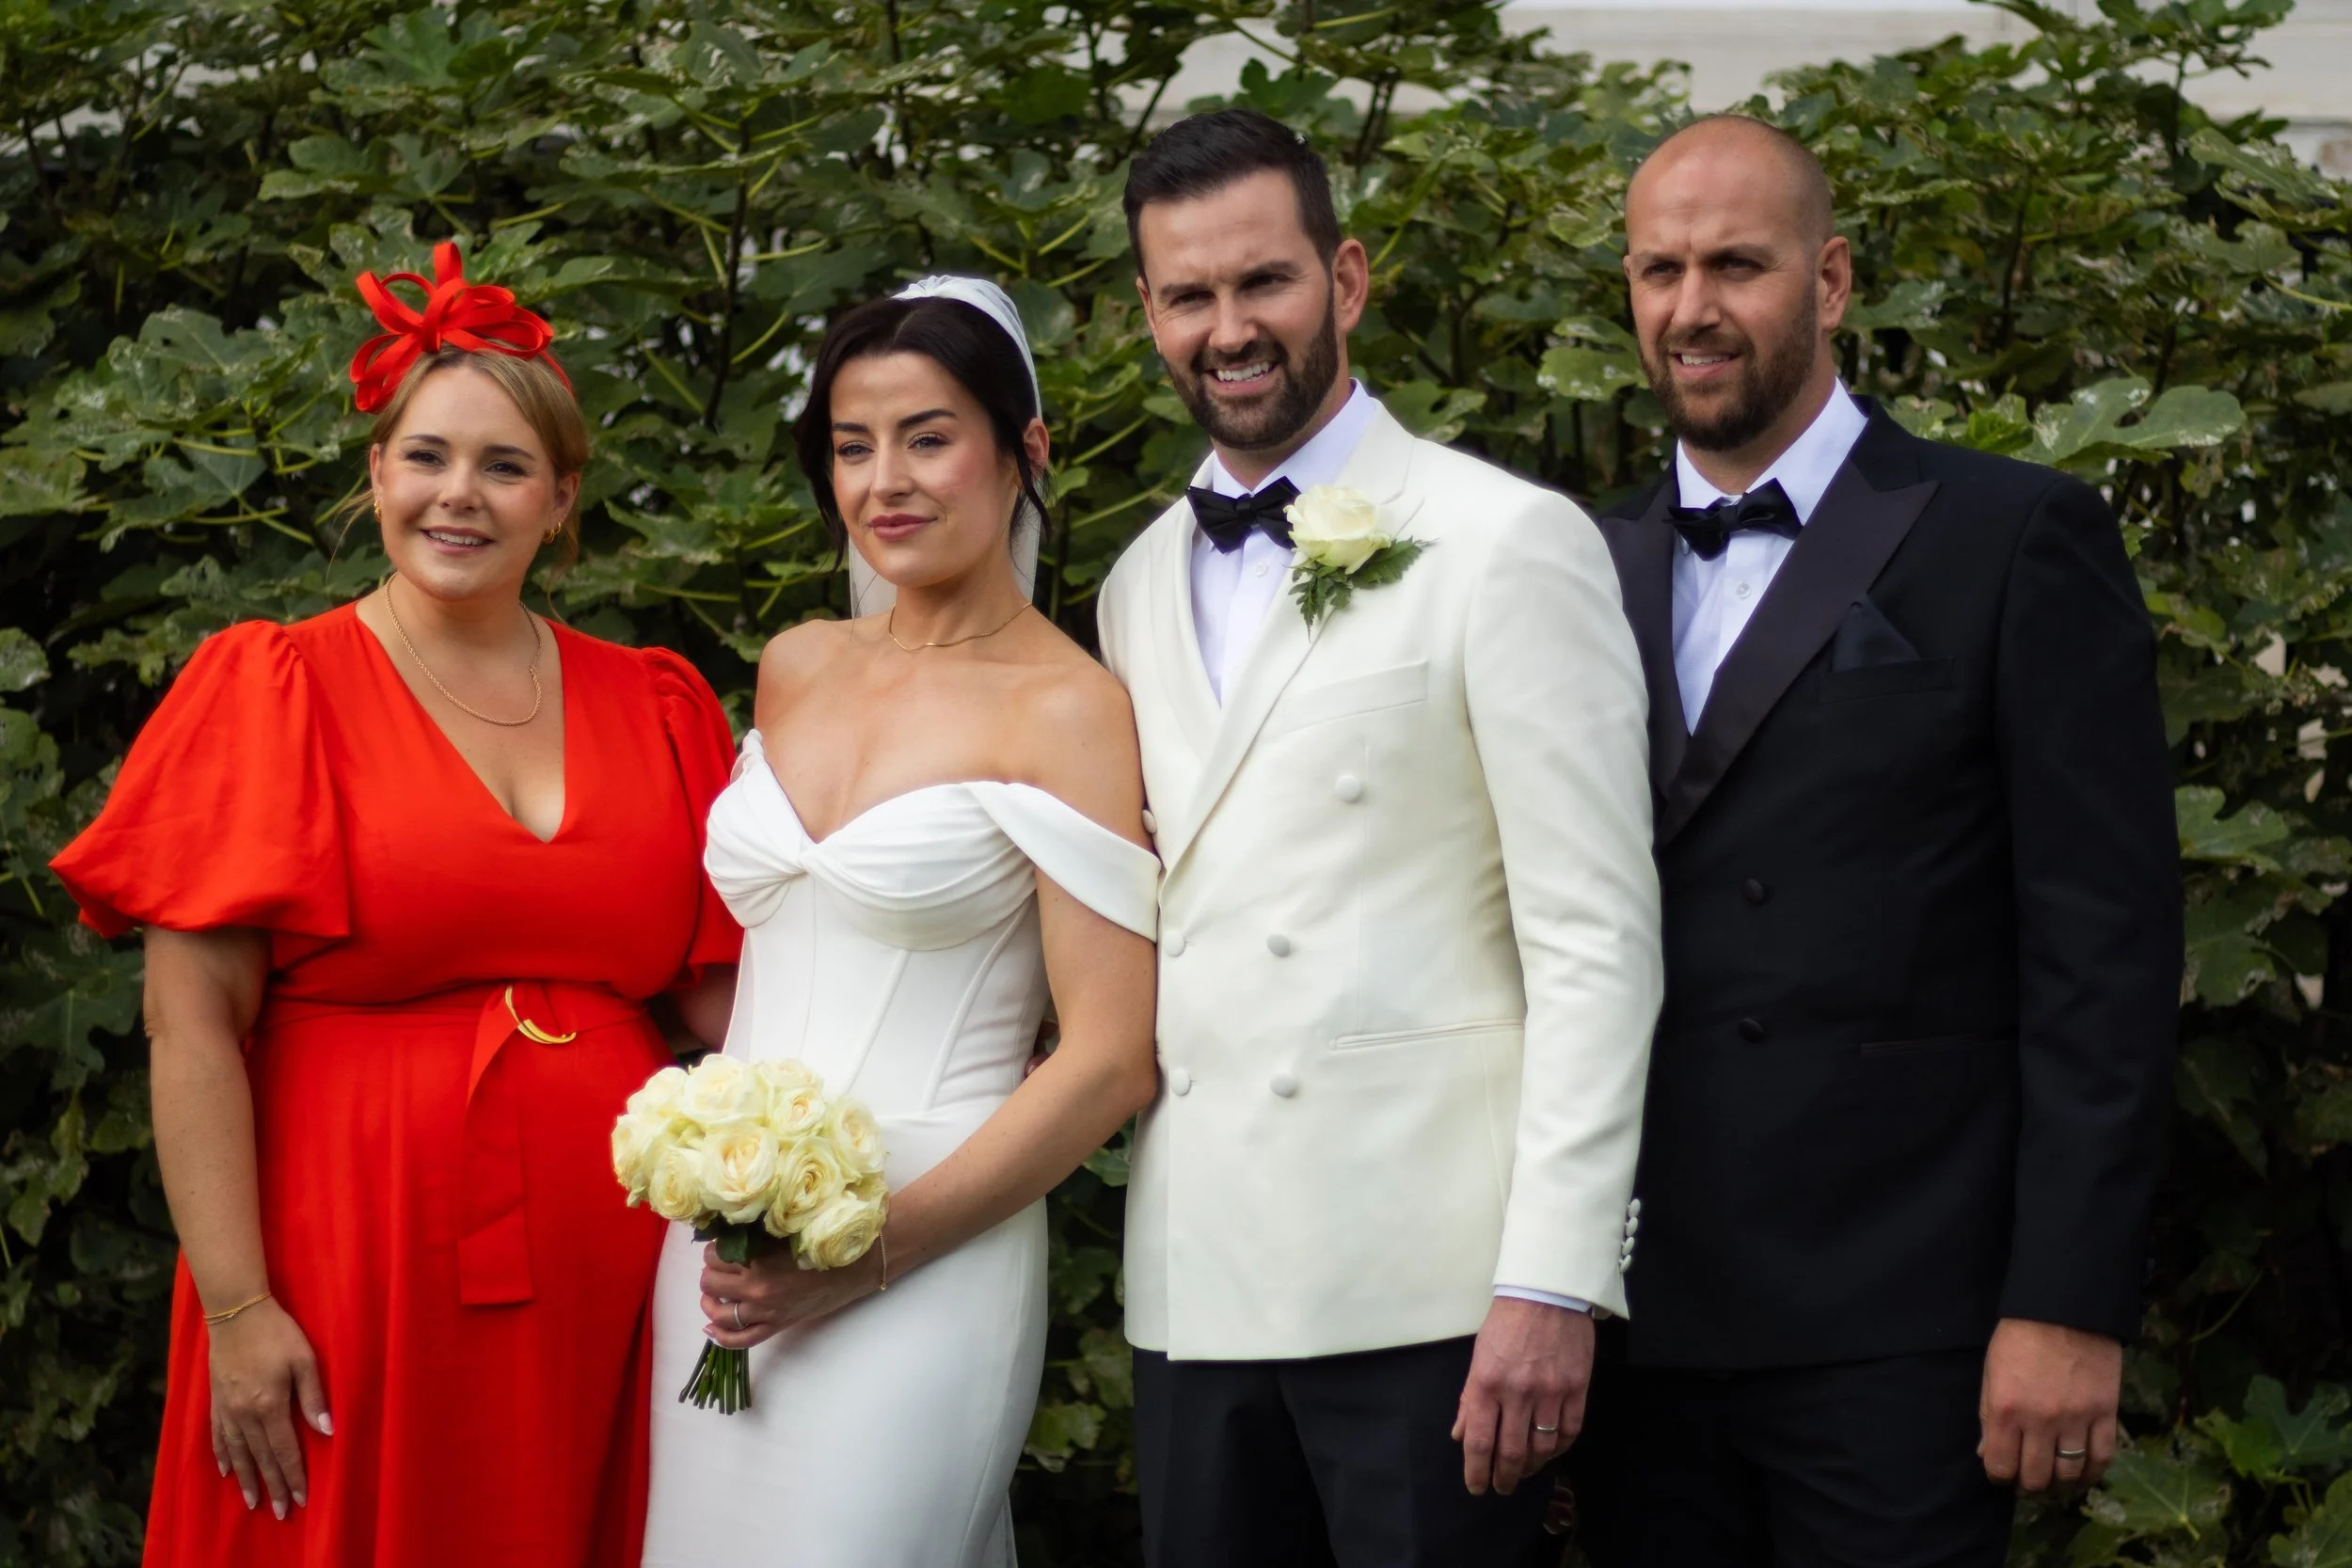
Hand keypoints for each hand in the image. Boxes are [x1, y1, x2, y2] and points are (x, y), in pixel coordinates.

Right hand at [207, 1297, 330, 1518]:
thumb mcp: (304, 1359)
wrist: (236, 1313)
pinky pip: (218, 1436)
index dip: (293, 1476)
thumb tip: (327, 1431)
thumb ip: (313, 1397)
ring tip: (252, 1501)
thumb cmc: (277, 1333)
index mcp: (269, 1406)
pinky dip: (223, 1456)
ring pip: (237, 1453)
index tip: (300, 1499)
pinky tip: (225, 1470)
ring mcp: (226, 1409)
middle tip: (280, 1513)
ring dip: (246, 1479)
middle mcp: (244, 1414)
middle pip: (260, 1458)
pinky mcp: (216, 1401)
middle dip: (272, 1486)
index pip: (284, 1450)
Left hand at [699, 1238, 883, 1350]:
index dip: (714, 1249)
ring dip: (709, 1301)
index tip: (721, 1246)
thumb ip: (756, 1235)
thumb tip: (725, 1234)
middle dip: (711, 1272)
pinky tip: (711, 1327)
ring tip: (713, 1293)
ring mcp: (764, 1311)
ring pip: (717, 1311)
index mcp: (758, 1259)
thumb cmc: (822, 1243)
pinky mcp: (775, 1326)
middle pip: (710, 1281)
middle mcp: (756, 1288)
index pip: (713, 1255)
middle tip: (721, 1266)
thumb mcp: (784, 1233)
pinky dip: (721, 1336)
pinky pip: (740, 1340)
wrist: (854, 1267)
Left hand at [1452, 1297, 1594, 1496]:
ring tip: (1524, 1471)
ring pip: (1542, 1448)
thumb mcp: (1478, 1356)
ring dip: (1532, 1467)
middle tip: (1502, 1487)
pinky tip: (1551, 1452)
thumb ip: (1469, 1398)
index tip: (1476, 1486)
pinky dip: (1559, 1448)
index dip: (1476, 1471)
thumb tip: (1460, 1434)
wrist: (1546, 1292)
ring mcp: (1550, 1391)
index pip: (1479, 1441)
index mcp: (1486, 1383)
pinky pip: (1570, 1431)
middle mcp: (1517, 1392)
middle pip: (1511, 1452)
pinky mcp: (1577, 1388)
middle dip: (1504, 1477)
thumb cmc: (1507, 1322)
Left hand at [1978, 1317, 2121, 1492]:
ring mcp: (2076, 1419)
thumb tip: (1985, 1453)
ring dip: (2060, 1486)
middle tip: (2028, 1483)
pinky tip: (2084, 1475)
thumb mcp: (1991, 1372)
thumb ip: (1987, 1416)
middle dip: (2028, 1486)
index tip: (2002, 1475)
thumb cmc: (2019, 1336)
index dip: (1999, 1478)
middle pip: (2035, 1477)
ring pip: (2070, 1474)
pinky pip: (2102, 1457)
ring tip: (2054, 1483)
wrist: (2065, 1308)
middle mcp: (2039, 1420)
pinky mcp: (2106, 1414)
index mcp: (2005, 1409)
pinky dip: (2093, 1473)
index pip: (2000, 1465)